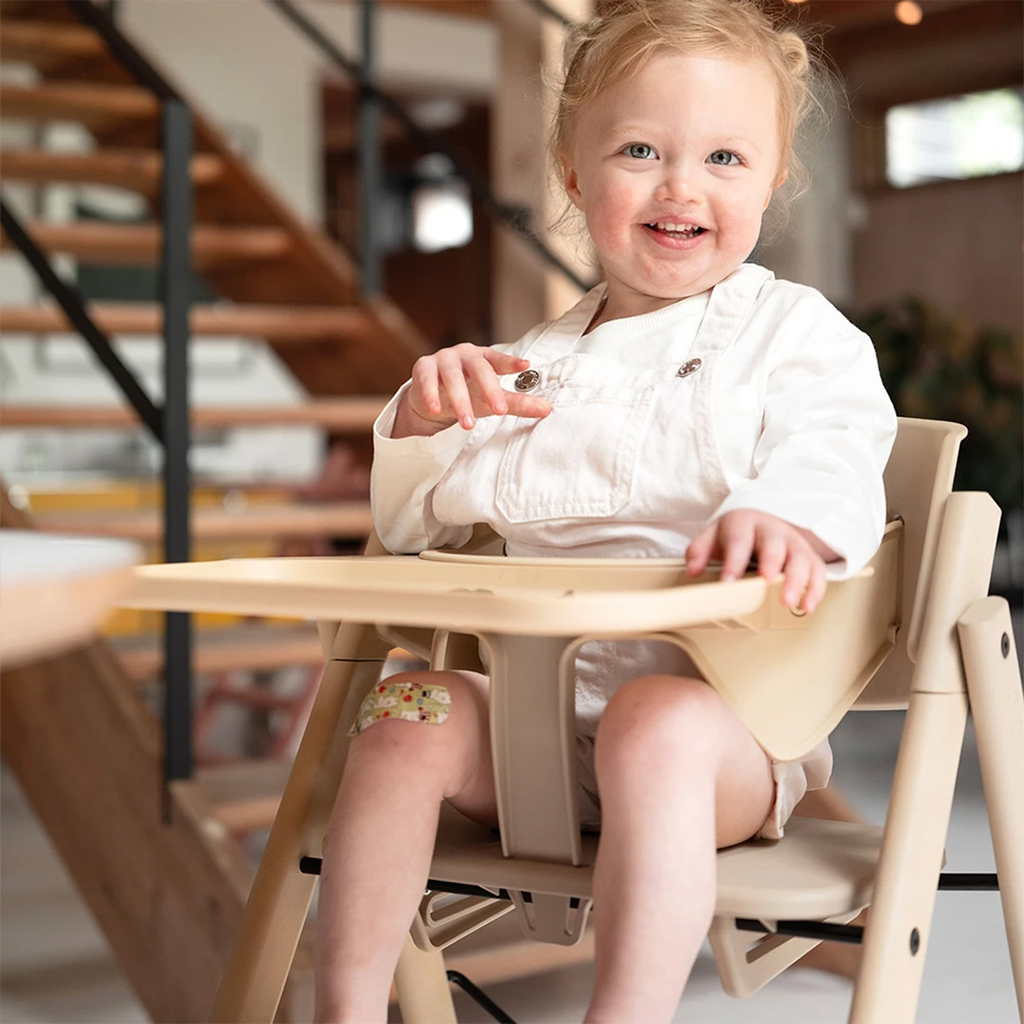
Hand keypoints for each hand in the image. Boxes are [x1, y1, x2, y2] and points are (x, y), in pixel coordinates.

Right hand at [393, 343, 551, 437]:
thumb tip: (548, 410)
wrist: (433, 397)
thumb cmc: (468, 393)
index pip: (499, 359)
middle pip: (478, 368)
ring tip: (468, 424)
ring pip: (452, 377)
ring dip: (460, 400)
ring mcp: (442, 360)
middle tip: (498, 410)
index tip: (525, 365)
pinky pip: (426, 381)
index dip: (511, 362)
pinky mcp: (422, 368)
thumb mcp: (492, 400)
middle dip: (488, 389)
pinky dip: (430, 395)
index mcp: (484, 358)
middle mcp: (464, 355)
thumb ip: (518, 403)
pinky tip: (434, 409)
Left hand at [685, 510, 837, 613]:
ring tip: (788, 602)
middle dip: (771, 563)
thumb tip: (692, 570)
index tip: (728, 582)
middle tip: (765, 581)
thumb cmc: (736, 534)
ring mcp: (793, 542)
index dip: (734, 561)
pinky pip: (817, 571)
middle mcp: (772, 531)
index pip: (738, 541)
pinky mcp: (809, 556)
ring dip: (796, 581)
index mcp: (744, 524)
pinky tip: (807, 607)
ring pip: (800, 558)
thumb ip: (699, 552)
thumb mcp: (713, 536)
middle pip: (774, 545)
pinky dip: (815, 590)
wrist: (763, 520)